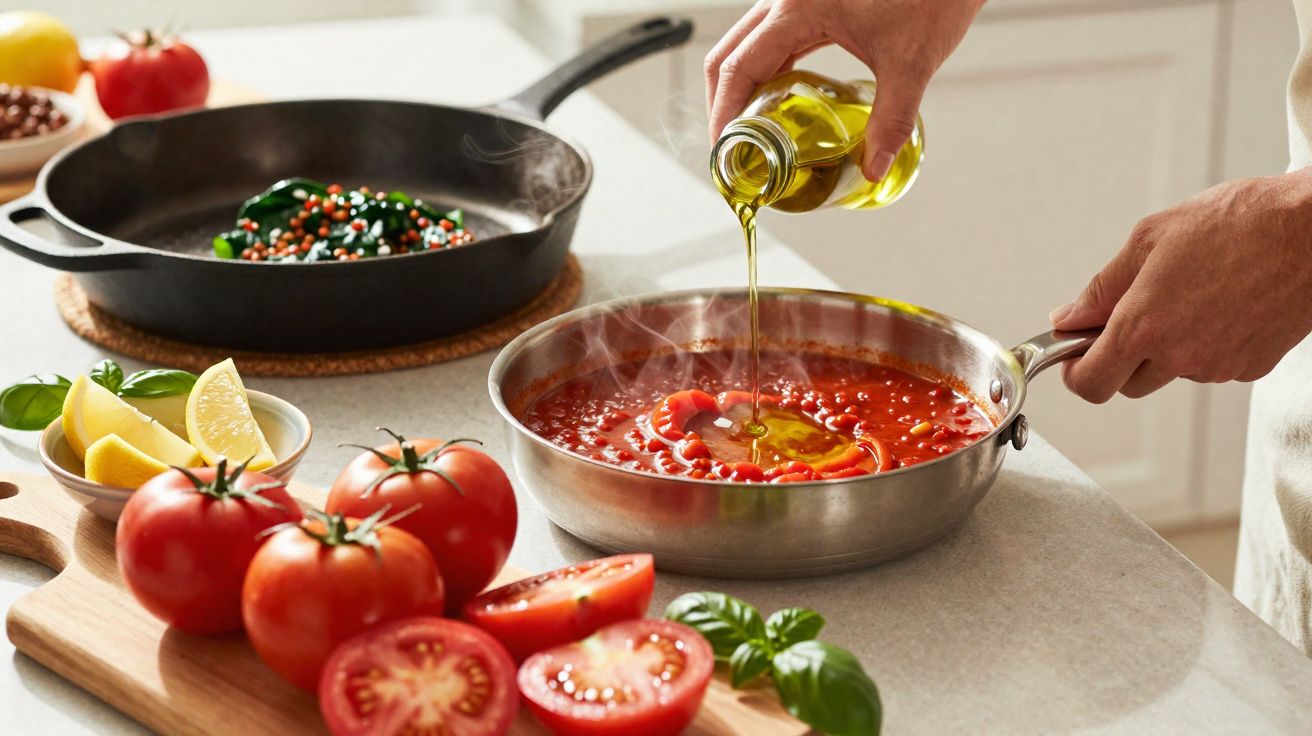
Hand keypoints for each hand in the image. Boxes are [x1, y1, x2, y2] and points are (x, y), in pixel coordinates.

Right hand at [704, 0, 984, 180]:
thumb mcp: (911, 62)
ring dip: (741, 89)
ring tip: (751, 132)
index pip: (739, 67)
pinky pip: (772, 39)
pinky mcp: (811, 2)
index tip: (724, 151)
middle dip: (723, 104)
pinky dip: (767, 72)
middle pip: (728, 55)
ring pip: (746, 46)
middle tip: (732, 149)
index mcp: (798, 8)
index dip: (724, 113)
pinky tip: (779, 102)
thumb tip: (875, 166)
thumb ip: (891, 119)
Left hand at [1051, 170, 1311, 401]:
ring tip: (1190, 295)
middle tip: (1133, 313)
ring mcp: (1218, 366)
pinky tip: (1222, 304)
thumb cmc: (1237, 223)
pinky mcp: (1251, 368)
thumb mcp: (1149, 240)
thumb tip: (1068, 318)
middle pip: (1128, 383)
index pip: (1090, 384)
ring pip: (1172, 373)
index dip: (1076, 372)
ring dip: (1167, 348)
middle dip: (1121, 356)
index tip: (1076, 353)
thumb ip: (1102, 288)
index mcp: (1144, 326)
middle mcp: (1179, 356)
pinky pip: (1212, 366)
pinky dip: (1206, 344)